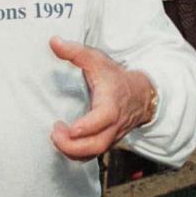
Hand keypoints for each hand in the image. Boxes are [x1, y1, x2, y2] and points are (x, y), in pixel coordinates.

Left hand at [49, 37, 155, 160]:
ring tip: (56, 136)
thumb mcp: (97, 60)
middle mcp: (113, 124)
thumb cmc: (115, 77)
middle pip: (96, 145)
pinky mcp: (107, 142)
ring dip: (72, 151)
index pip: (103, 119)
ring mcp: (111, 136)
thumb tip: (53, 41)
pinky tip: (63, 142)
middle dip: (72, 145)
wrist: (141, 95)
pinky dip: (76, 153)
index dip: (87, 126)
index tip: (71, 128)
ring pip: (94, 153)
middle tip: (55, 131)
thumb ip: (75, 52)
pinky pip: (92, 155)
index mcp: (112, 104)